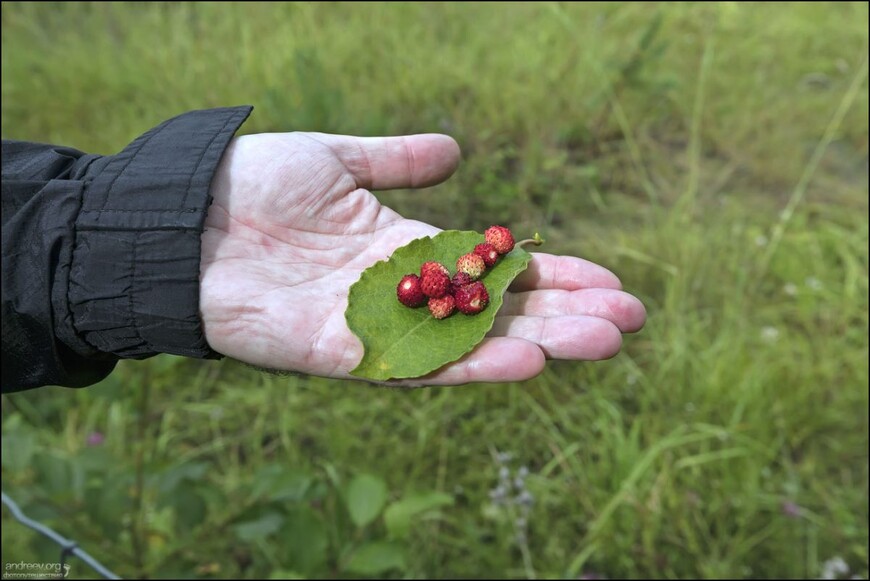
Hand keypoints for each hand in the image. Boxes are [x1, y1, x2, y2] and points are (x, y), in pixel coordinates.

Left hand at [200, 132, 645, 385]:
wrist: (180, 219)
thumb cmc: (250, 185)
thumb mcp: (336, 158)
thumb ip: (395, 160)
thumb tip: (455, 150)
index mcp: (404, 250)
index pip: (494, 268)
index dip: (551, 274)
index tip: (609, 278)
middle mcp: (401, 296)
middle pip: (496, 312)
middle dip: (564, 314)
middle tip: (631, 320)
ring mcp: (376, 329)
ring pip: (471, 343)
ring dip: (539, 344)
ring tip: (603, 342)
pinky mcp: (344, 355)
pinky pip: (418, 366)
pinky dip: (473, 365)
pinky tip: (528, 360)